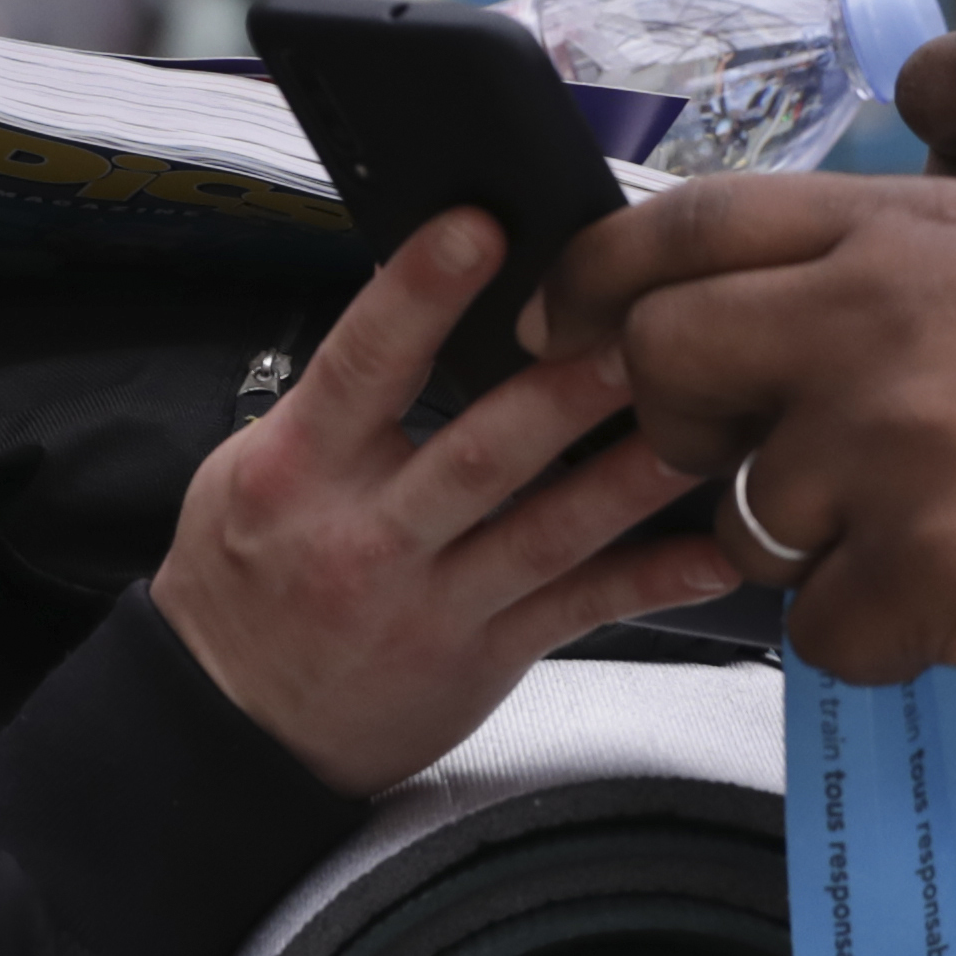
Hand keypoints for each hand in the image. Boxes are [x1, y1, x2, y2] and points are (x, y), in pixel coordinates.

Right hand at [154, 212, 739, 796]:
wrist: (238, 727)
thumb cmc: (248, 578)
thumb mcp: (253, 473)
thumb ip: (335, 403)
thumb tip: (421, 304)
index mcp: (298, 470)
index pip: (363, 365)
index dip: (419, 294)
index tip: (478, 228)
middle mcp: (367, 537)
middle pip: (481, 452)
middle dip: (566, 388)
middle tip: (641, 324)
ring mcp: (431, 604)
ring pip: (548, 530)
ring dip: (633, 473)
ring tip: (712, 419)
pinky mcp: (483, 656)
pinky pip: (578, 611)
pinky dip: (651, 582)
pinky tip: (717, 552)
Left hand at [534, 175, 955, 696]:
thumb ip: (866, 268)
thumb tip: (699, 300)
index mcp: (904, 229)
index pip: (680, 230)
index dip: (592, 286)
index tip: (554, 336)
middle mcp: (884, 312)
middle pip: (666, 362)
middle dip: (687, 431)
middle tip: (772, 469)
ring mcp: (902, 437)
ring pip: (743, 517)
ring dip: (817, 552)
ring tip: (939, 534)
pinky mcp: (929, 560)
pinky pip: (821, 630)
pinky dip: (885, 637)